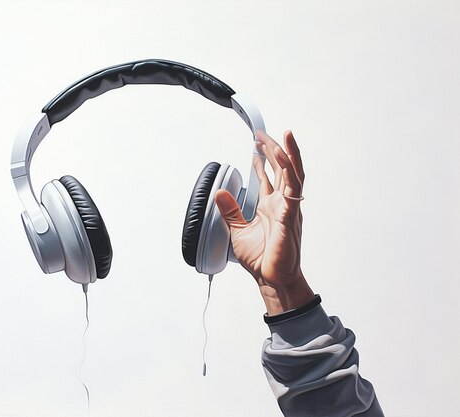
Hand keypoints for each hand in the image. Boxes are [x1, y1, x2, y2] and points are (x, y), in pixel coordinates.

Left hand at [215, 130, 314, 315]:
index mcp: (271, 206)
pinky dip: (289, 171)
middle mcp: (282, 204)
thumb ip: (229, 211)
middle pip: (282, 169)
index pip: (270, 176)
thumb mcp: (237, 230)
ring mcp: (289, 208)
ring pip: (293, 174)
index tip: (256, 144)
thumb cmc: (262, 259)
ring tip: (281, 136)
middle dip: (273, 149)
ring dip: (287, 153)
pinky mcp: (291, 216)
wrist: (272, 279)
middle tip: (262, 133)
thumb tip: (218, 193)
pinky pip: (293, 189)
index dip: (264, 159)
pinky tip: (283, 157)